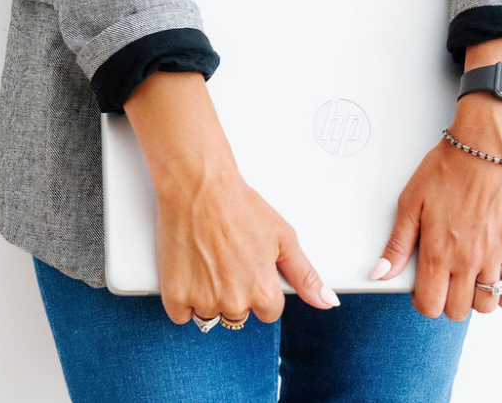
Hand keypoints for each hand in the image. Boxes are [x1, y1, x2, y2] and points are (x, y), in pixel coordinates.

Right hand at [122, 71, 338, 325]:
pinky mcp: (174, 295)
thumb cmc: (240, 206)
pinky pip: (180, 315)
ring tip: (208, 261)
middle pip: (238, 315)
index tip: (250, 269)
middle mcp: (234, 301)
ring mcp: (203, 300)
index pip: (268, 313)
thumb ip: (306, 276)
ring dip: (207, 296)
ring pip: (209, 315)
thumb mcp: (284, 238)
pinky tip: (190, 269)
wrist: (199, 187)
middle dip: (234, 293)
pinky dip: (182, 297)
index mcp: (263, 291)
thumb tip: (327, 302)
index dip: (261, 290)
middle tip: (227, 260)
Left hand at [369, 35, 501, 320]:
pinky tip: (497, 289)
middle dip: (447, 303)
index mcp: (438, 251)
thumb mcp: (410, 202)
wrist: (486, 147)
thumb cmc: (448, 168)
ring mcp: (494, 255)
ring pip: (486, 304)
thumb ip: (397, 243)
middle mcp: (467, 259)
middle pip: (457, 310)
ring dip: (475, 301)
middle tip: (444, 284)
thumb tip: (381, 272)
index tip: (422, 290)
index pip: (429, 304)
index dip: (422, 302)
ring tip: (469, 284)